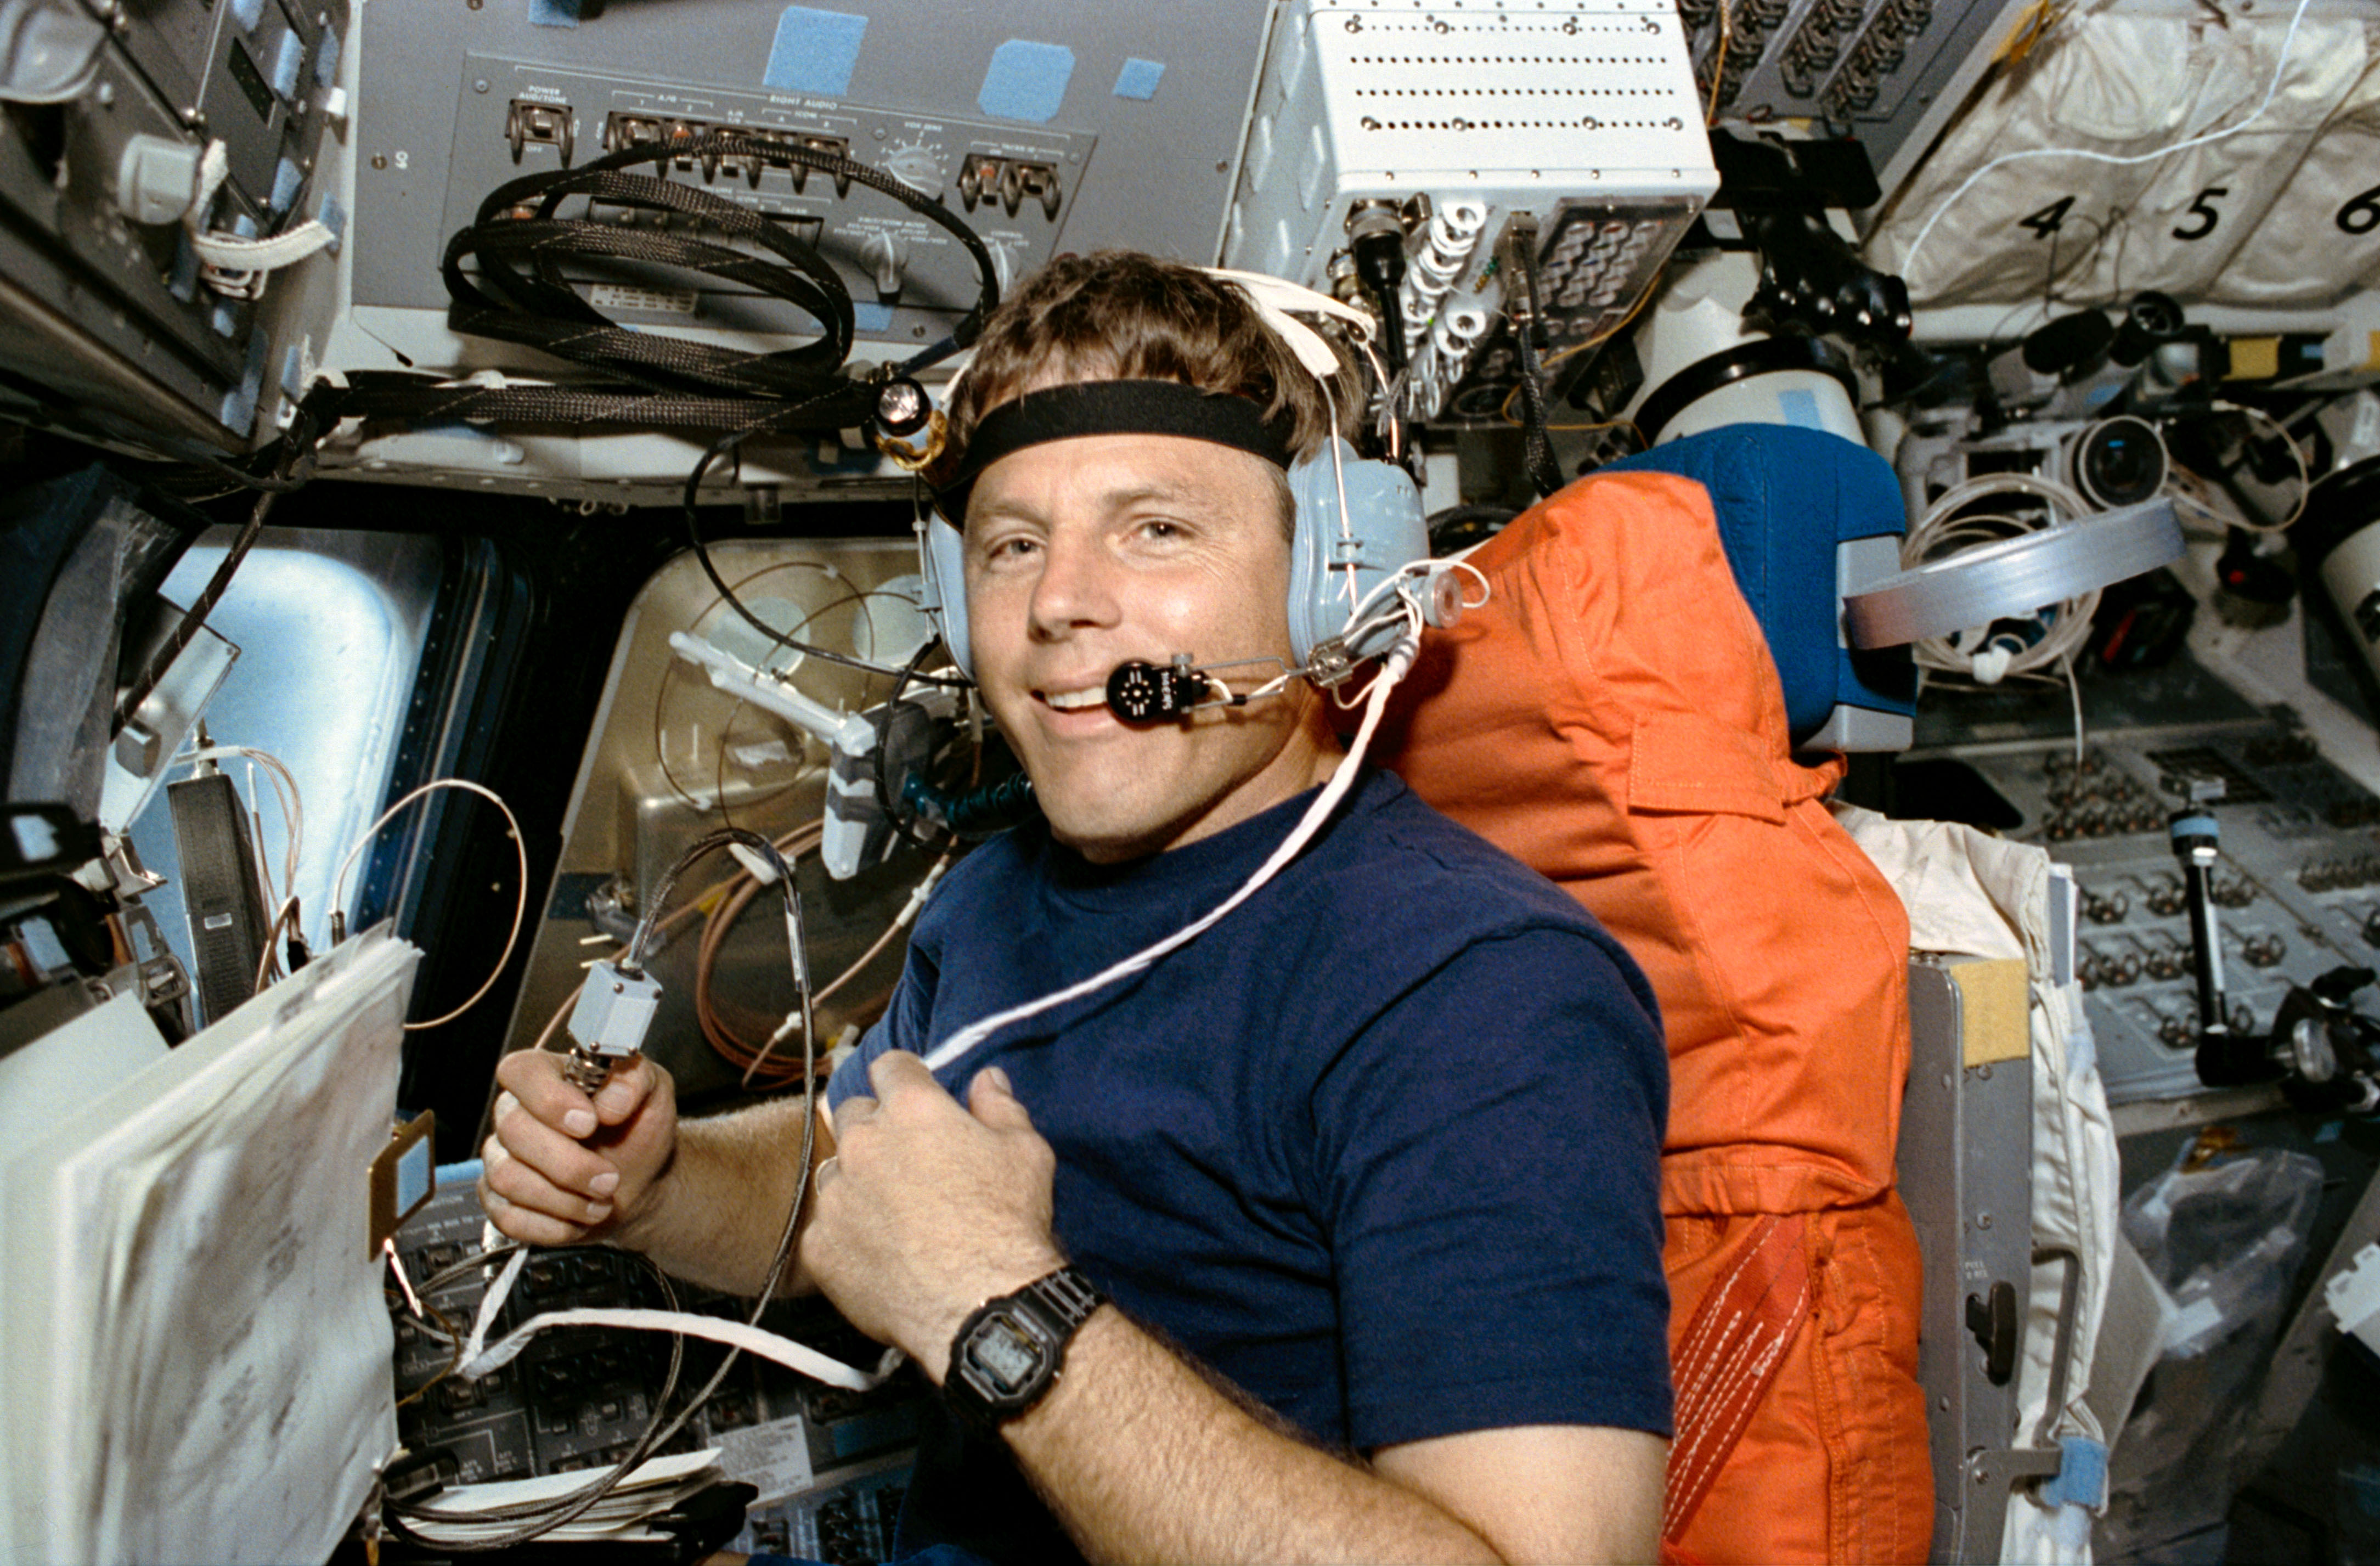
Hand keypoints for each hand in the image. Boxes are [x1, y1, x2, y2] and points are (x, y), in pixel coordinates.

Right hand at [480, 1049, 678, 1247]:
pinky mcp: (500, 1200)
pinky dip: (552, 1226)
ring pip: (508, 1178)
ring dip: (564, 1199)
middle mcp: (515, 1113)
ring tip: (602, 1200)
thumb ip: (635, 1079)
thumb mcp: (653, 1091)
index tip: (588, 1122)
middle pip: (515, 1131)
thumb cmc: (638, 1129)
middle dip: (569, 1164)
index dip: (549, 1098)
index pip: (521, 1071)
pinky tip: (580, 1218)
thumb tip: (610, 1101)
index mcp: (546, 1075)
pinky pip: (509, 1217)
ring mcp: (502, 1157)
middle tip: (610, 1179)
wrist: (641, 1180)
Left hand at [799, 1051, 1065, 1381]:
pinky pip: (824, 1228)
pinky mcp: (820, 1247)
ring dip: (856, 1179)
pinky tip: (877, 1252)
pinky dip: (846, 1234)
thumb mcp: (1025, 1151)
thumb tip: (986, 1078)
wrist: (982, 1305)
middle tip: (906, 1157)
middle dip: (876, 1126)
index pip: (890, 1066)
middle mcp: (863, 1143)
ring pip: (833, 1171)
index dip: (904, 1078)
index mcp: (911, 1110)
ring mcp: (836, 1196)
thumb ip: (1000, 1106)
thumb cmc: (1009, 1222)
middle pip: (853, 1113)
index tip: (914, 1095)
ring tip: (890, 1210)